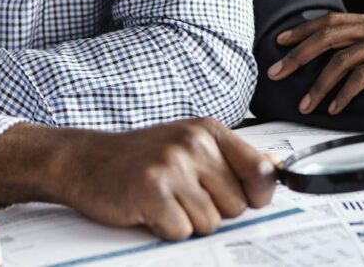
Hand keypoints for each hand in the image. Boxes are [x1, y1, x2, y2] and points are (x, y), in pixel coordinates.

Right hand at [0, 118, 274, 240]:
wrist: (86, 160)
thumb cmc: (143, 157)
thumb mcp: (191, 145)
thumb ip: (235, 157)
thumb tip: (277, 166)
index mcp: (210, 131)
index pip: (262, 172)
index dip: (256, 196)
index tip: (238, 198)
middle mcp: (194, 143)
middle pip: (237, 207)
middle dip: (211, 211)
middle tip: (180, 195)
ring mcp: (172, 165)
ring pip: (210, 223)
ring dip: (186, 221)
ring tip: (164, 201)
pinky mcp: (151, 190)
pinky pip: (181, 231)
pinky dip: (164, 229)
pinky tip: (148, 209)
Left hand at [265, 12, 363, 114]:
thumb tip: (361, 55)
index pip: (332, 20)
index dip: (303, 29)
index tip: (280, 39)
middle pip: (327, 36)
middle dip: (297, 55)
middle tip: (275, 72)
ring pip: (342, 58)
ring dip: (318, 82)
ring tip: (303, 103)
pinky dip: (345, 91)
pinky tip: (335, 106)